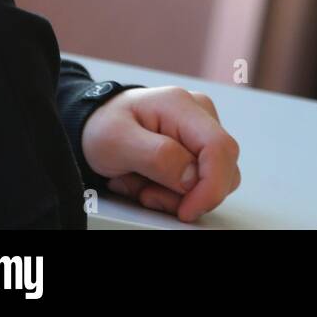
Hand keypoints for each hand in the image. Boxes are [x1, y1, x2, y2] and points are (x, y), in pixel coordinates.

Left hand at [81, 86, 240, 222]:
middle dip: (188, 194)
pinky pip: (201, 181)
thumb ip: (157, 157)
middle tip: (147, 194)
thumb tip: (192, 177)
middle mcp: (200, 115)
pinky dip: (176, 192)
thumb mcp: (116, 141)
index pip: (220, 148)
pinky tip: (151, 182)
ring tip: (143, 185)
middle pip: (223, 167)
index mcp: (183, 106)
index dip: (211, 186)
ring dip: (177, 195)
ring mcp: (201, 131)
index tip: (187, 210)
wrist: (93, 124)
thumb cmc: (102, 126)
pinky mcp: (198, 148)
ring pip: (213, 179)